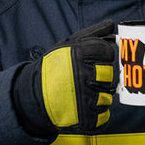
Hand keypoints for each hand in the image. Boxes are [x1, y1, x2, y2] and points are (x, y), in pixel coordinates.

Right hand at [14, 20, 116, 134]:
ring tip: (80, 93)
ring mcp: (85, 99)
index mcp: (80, 54)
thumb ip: (92, 35)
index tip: (92, 61)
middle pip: (109, 75)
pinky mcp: (85, 119)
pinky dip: (96, 114)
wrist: (32, 95)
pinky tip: (82, 108)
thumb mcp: (68, 45)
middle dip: (100, 78)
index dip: (102, 57)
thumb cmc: (53, 68)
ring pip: (107, 97)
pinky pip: (103, 116)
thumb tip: (111, 24)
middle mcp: (83, 76)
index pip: (107, 52)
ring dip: (98, 97)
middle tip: (84, 79)